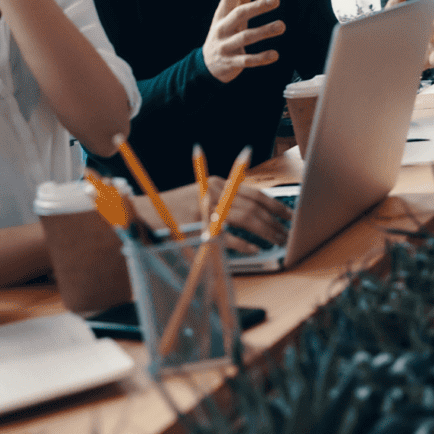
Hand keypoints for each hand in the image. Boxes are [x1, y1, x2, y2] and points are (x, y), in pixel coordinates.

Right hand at [149, 179, 292, 253]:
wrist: (144, 213)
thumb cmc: (174, 211)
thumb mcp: (201, 200)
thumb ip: (224, 204)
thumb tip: (256, 217)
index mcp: (216, 184)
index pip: (254, 192)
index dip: (275, 204)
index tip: (289, 215)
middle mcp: (213, 191)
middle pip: (254, 204)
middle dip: (275, 220)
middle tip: (288, 233)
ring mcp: (206, 207)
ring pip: (246, 216)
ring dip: (266, 231)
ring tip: (278, 241)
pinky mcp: (198, 224)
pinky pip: (227, 234)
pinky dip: (243, 243)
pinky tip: (254, 250)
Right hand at [202, 0, 285, 82]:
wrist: (207, 66)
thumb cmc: (224, 34)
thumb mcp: (228, 15)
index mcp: (222, 14)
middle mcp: (222, 28)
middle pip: (239, 14)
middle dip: (257, 6)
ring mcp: (226, 46)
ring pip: (245, 37)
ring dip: (264, 31)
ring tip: (282, 26)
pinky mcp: (232, 63)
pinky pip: (247, 60)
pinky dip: (261, 58)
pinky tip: (275, 55)